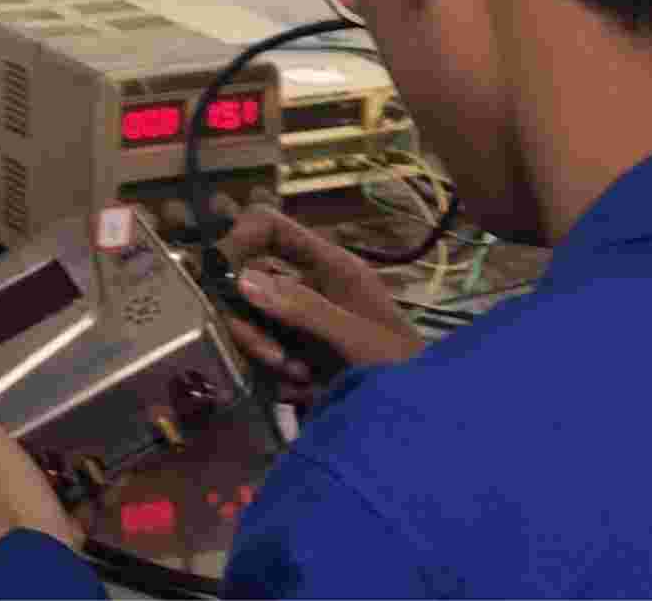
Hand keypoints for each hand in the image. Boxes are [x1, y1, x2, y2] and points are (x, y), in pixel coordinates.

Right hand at [216, 202, 424, 393]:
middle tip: (274, 357)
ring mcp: (302, 325)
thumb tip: (242, 280)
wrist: (429, 426)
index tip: (222, 273)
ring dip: (264, 352)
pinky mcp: (298, 360)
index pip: (270, 226)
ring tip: (299, 380)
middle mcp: (309, 288)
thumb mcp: (357, 337)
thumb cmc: (404, 370)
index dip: (240, 238)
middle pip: (250, 280)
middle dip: (252, 319)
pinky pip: (263, 357)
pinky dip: (276, 377)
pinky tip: (303, 395)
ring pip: (252, 322)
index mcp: (328, 266)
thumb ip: (303, 309)